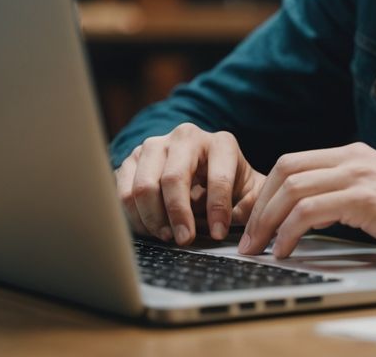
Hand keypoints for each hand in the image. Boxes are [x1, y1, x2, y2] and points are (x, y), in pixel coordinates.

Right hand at [115, 123, 264, 245]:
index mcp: (220, 143)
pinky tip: (150, 228)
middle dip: (178, 214)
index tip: (218, 234)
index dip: (218, 209)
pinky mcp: (132, 159)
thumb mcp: (250, 190)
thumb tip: (237, 216)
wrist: (200, 167)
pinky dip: (134, 216)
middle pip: (173, 177)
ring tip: (167, 235)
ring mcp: (156, 145)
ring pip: (144, 185)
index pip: (218, 176)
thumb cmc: (228, 183)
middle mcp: (186, 136)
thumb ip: (253, 203)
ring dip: (153, 218)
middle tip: (184, 240)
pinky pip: (122, 191)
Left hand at [238, 142, 375, 264]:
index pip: (294, 163)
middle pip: (286, 169)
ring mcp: (360, 175)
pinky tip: (285, 250)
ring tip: (257, 250)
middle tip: (246, 240)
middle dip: (258, 205)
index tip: (253, 223)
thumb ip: (349, 196)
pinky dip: (289, 230)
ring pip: (292, 187)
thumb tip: (312, 217)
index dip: (266, 193)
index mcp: (355, 155)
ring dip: (266, 221)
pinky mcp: (367, 198)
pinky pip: (310, 210)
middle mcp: (354, 158)